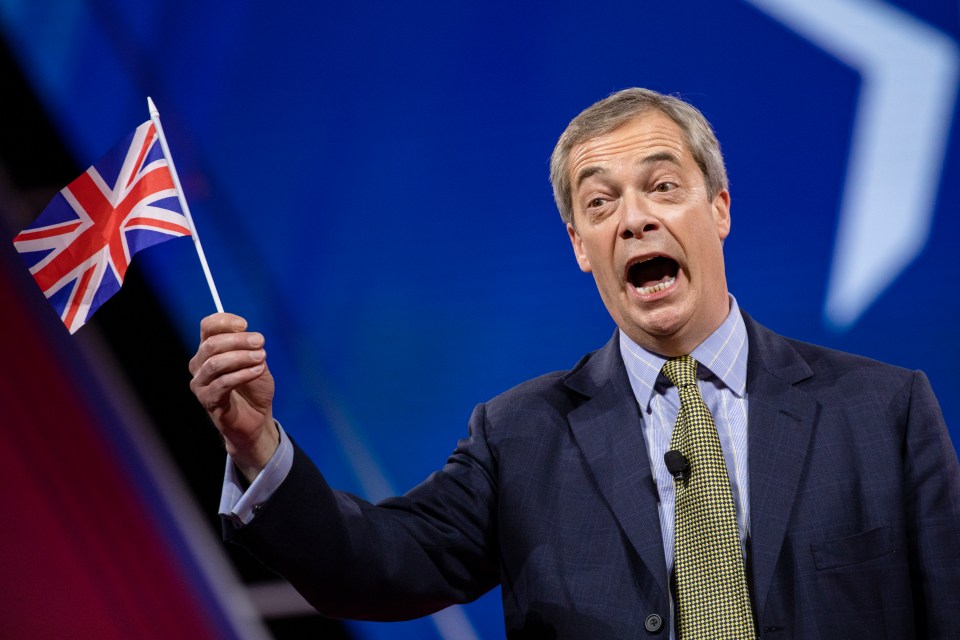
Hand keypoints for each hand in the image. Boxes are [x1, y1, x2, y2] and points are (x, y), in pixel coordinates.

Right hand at [189, 312, 277, 480]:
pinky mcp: (208, 401)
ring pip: (214, 363)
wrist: (257, 418)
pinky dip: (242, 374)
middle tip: (261, 341)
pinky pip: (222, 384)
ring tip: (262, 358)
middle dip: (238, 340)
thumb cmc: (254, 387)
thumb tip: (249, 334)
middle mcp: (199, 365)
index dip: (224, 321)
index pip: (208, 327)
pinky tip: (258, 371)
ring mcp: (201, 384)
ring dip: (241, 357)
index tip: (244, 324)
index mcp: (209, 350)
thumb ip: (250, 347)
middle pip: (211, 344)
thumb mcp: (256, 361)